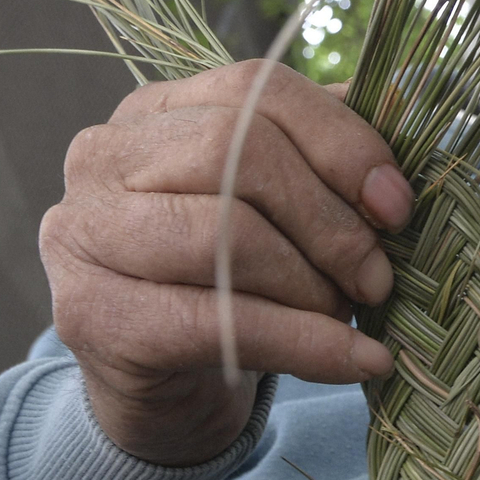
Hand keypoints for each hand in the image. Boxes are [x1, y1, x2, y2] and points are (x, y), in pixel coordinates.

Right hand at [39, 62, 411, 466]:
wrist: (167, 390)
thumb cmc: (235, 284)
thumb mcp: (280, 211)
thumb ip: (326, 165)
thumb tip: (397, 158)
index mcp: (156, 108)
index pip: (257, 89)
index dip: (340, 140)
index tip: (396, 204)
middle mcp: (102, 154)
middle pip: (235, 152)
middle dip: (327, 219)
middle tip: (377, 277)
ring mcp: (82, 232)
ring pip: (221, 234)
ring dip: (310, 284)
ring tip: (348, 316)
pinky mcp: (89, 314)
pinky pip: (216, 320)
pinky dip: (305, 344)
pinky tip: (357, 361)